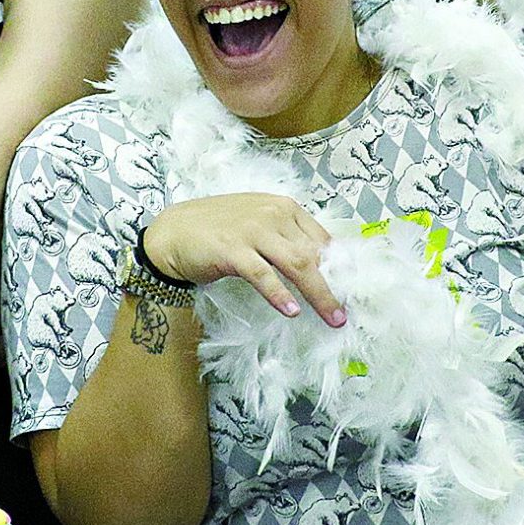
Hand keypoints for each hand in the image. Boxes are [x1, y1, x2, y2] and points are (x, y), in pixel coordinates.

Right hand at [143, 193, 344, 325]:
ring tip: (330, 317)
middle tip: (344, 312)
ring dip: (318, 294)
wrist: (173, 231)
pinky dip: (279, 294)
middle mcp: (273, 214)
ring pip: (296, 264)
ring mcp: (252, 231)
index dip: (339, 267)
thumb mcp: (259, 224)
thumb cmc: (218, 229)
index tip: (350, 291)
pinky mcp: (232, 250)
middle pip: (313, 254)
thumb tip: (319, 266)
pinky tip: (290, 311)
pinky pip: (263, 275)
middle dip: (334, 286)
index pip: (322, 239)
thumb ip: (287, 238)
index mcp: (284, 207)